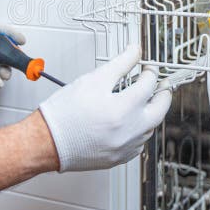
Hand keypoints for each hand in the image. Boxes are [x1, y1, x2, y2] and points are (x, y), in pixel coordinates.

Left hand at [0, 22, 25, 95]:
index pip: (1, 30)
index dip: (12, 34)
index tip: (20, 40)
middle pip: (8, 47)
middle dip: (13, 55)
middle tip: (14, 60)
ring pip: (7, 63)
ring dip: (7, 69)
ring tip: (1, 73)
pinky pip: (1, 76)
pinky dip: (1, 79)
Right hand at [38, 45, 171, 171]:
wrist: (47, 141)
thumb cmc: (65, 113)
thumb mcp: (93, 80)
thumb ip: (120, 63)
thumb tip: (134, 51)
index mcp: (124, 108)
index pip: (150, 84)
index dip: (150, 71)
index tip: (147, 68)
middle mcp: (129, 131)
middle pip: (160, 108)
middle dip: (162, 93)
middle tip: (158, 84)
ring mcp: (126, 147)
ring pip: (151, 127)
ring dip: (150, 112)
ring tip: (141, 100)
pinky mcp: (120, 158)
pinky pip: (139, 143)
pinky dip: (139, 130)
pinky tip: (129, 121)